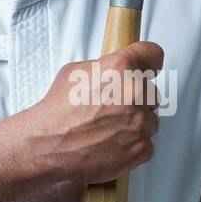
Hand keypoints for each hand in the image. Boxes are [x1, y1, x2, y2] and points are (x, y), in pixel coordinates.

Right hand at [20, 40, 166, 186]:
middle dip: (136, 100)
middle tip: (112, 109)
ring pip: (150, 120)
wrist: (47, 146)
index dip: (149, 62)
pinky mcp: (141, 147)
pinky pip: (147, 144)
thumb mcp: (76, 72)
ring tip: (108, 129)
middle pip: (151, 93)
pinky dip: (132, 146)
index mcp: (121, 68)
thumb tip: (117, 71)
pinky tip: (111, 144)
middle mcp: (134, 93)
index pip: (153, 54)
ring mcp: (140, 122)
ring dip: (135, 125)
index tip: (150, 68)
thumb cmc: (57, 112)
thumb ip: (106, 68)